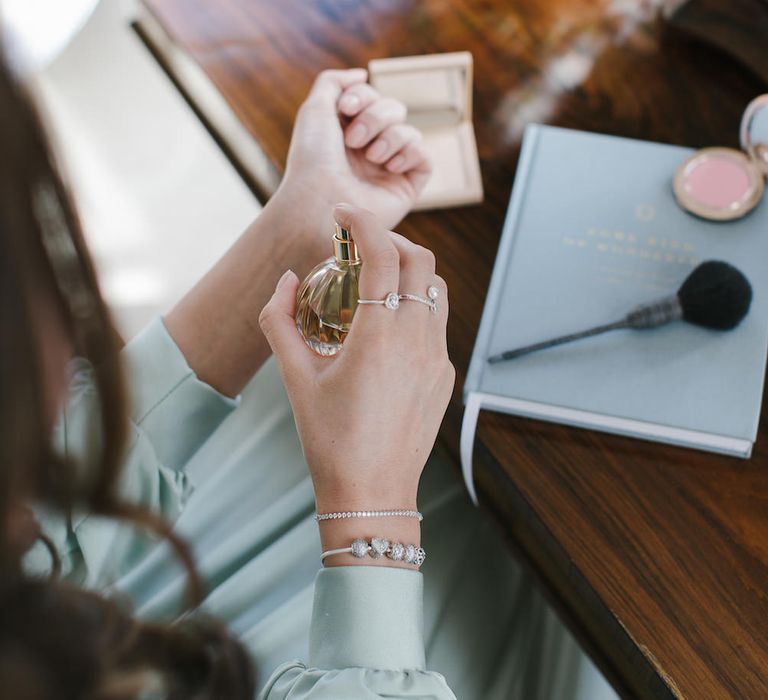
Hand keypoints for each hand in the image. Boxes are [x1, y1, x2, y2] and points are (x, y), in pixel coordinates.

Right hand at [258, 204, 453, 564]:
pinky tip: (389, 326)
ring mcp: (438, 358)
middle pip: (420, 261)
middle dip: (391, 241)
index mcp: (379, 337)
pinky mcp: (445, 375)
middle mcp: (418, 340)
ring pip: (436, 290)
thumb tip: (287, 281)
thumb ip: (280, 322)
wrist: (372, 492)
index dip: (363, 223)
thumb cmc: (329, 439)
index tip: (343, 215)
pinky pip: (438, 323)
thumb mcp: (295, 378)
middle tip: (360, 247)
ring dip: (409, 271)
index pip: (383, 255)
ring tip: (377, 281)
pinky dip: (416, 306)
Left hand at [278, 69, 431, 231]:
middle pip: (394, 109)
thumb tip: (362, 74)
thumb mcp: (314, 109)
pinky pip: (424, 156)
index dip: (363, 96)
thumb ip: (334, 82)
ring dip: (389, 137)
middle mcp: (370, 149)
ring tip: (370, 158)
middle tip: (353, 141)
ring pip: (409, 131)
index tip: (346, 108)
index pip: (372, 97)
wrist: (319, 201)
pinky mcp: (406, 187)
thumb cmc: (312, 160)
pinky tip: (389, 166)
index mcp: (349, 132)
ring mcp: (389, 169)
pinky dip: (409, 153)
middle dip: (375, 117)